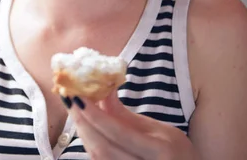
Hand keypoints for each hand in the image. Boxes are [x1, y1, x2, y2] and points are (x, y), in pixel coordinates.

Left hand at [63, 90, 196, 159]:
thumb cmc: (177, 153)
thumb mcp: (160, 130)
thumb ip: (126, 116)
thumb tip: (101, 92)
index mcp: (159, 150)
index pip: (118, 132)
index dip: (94, 115)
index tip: (77, 96)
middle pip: (102, 147)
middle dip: (81, 122)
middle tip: (68, 99)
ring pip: (97, 157)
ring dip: (83, 132)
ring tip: (74, 110)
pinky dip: (90, 144)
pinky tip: (85, 128)